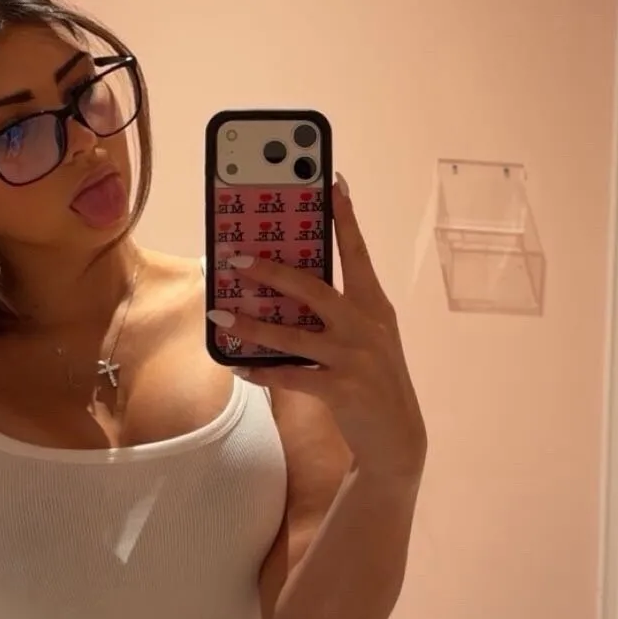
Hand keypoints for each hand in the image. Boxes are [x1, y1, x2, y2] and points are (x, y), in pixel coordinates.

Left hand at [212, 176, 426, 485]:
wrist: (397, 436)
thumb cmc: (375, 377)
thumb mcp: (370, 336)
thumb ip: (342, 310)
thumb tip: (291, 284)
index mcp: (375, 305)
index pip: (357, 252)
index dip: (345, 217)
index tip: (333, 182)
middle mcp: (366, 325)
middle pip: (313, 287)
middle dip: (272, 270)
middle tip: (237, 258)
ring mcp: (353, 357)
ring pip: (292, 334)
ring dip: (252, 323)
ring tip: (219, 314)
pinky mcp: (340, 389)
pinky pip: (289, 376)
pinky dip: (260, 371)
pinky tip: (238, 365)